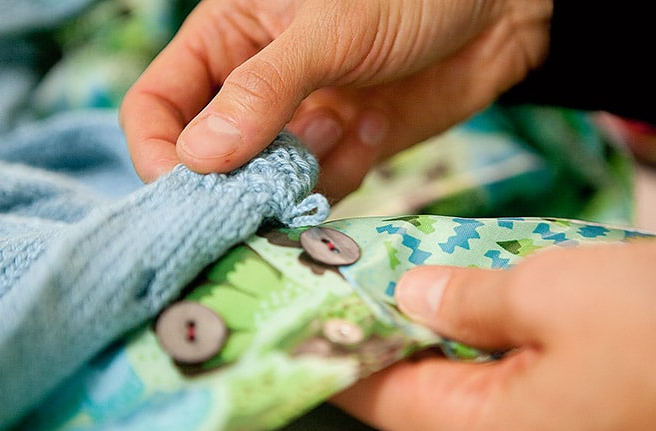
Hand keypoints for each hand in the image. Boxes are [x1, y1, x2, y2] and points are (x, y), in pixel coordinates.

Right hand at [120, 0, 551, 200]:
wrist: (498, 4)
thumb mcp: (326, 28)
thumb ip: (261, 92)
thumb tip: (196, 159)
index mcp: (227, 38)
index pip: (157, 104)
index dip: (159, 149)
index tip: (185, 186)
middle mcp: (255, 87)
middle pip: (206, 157)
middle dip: (230, 181)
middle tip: (265, 187)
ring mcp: (299, 123)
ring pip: (264, 183)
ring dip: (295, 176)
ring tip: (341, 126)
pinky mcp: (344, 150)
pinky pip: (320, 188)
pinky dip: (342, 172)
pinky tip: (373, 125)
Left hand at [333, 240, 655, 430]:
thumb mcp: (553, 289)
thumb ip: (463, 293)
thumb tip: (411, 291)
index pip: (364, 389)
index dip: (325, 337)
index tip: (297, 299)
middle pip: (404, 386)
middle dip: (378, 324)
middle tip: (355, 270)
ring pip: (451, 380)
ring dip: (431, 325)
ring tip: (411, 273)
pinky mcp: (566, 428)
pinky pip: (498, 380)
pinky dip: (477, 338)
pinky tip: (478, 297)